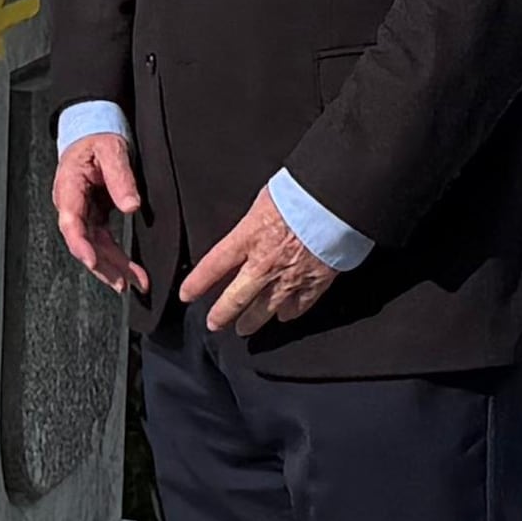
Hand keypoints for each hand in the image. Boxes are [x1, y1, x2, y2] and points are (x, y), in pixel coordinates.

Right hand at [50, 123, 147, 295]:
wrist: (92, 128)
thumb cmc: (97, 136)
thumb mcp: (112, 149)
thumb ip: (120, 177)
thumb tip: (130, 206)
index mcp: (69, 187)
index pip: (70, 221)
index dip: (81, 244)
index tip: (92, 260)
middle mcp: (72, 204)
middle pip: (83, 241)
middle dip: (103, 264)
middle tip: (123, 282)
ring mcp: (83, 212)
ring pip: (94, 246)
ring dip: (112, 266)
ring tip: (132, 283)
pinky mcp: (94, 215)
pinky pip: (103, 241)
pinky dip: (115, 257)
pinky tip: (128, 272)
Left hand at [180, 188, 341, 337]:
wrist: (335, 201)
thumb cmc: (300, 192)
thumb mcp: (262, 201)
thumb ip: (252, 223)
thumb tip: (248, 232)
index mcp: (247, 237)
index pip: (212, 266)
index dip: (197, 284)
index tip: (186, 295)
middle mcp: (264, 263)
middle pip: (235, 298)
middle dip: (222, 314)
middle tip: (214, 324)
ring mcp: (289, 277)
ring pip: (265, 309)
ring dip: (252, 321)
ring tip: (244, 329)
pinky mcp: (315, 283)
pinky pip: (299, 306)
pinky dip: (290, 313)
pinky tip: (284, 316)